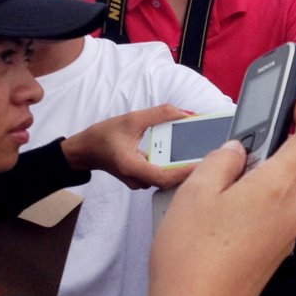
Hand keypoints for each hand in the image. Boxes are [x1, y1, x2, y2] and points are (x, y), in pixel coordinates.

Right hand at [61, 104, 196, 190]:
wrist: (85, 151)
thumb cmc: (103, 136)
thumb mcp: (132, 119)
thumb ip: (160, 114)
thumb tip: (186, 114)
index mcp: (132, 167)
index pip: (164, 176)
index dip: (185, 172)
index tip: (203, 164)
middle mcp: (137, 179)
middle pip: (170, 178)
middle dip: (190, 166)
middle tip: (210, 153)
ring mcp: (140, 182)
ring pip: (167, 177)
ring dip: (183, 165)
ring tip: (202, 151)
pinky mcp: (142, 179)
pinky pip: (162, 174)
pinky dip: (174, 164)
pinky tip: (186, 153)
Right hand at [148, 97, 295, 295]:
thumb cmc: (191, 256)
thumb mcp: (196, 192)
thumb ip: (222, 161)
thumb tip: (238, 150)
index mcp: (279, 188)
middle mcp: (294, 211)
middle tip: (273, 127)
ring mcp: (289, 236)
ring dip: (287, 169)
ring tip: (249, 161)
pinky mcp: (278, 254)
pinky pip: (287, 214)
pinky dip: (276, 195)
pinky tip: (243, 198)